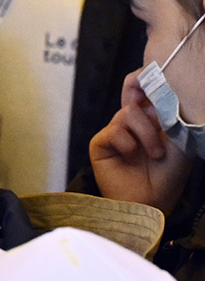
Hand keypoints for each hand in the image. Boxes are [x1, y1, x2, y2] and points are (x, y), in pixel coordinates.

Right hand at [90, 74, 192, 215]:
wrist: (153, 201)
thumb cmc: (170, 174)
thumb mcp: (180, 139)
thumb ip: (170, 113)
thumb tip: (155, 90)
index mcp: (152, 118)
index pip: (142, 88)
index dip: (144, 80)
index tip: (155, 83)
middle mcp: (133, 122)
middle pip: (134, 95)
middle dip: (152, 112)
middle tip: (162, 125)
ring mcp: (115, 132)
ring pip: (127, 113)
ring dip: (145, 133)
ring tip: (155, 153)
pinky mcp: (101, 143)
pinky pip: (114, 131)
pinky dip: (128, 144)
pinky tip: (132, 157)